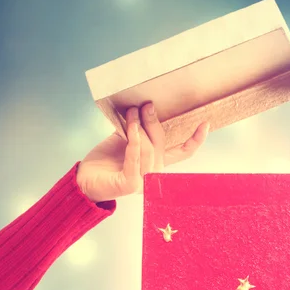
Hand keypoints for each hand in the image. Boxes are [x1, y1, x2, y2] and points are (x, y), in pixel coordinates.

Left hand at [76, 102, 209, 202]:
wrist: (85, 180)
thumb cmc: (105, 161)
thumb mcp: (124, 139)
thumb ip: (138, 129)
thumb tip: (144, 106)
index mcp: (157, 162)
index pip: (183, 153)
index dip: (195, 140)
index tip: (205, 123)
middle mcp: (155, 173)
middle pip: (161, 143)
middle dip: (154, 121)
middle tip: (145, 104)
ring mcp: (145, 181)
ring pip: (148, 148)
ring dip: (138, 127)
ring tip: (130, 113)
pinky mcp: (131, 184)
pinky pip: (135, 158)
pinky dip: (133, 142)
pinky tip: (129, 129)